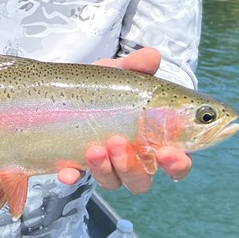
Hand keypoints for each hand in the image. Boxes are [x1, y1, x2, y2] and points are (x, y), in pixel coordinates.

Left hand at [56, 47, 192, 192]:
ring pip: (114, 181)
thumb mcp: (116, 74)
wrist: (61, 89)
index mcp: (152, 139)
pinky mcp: (75, 165)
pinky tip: (67, 171)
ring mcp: (103, 165)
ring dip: (106, 169)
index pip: (175, 161)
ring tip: (94, 148)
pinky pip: (76, 179)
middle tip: (118, 142)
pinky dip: (72, 176)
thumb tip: (153, 55)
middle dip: (133, 167)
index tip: (168, 152)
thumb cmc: (101, 86)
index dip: (177, 163)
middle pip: (143, 179)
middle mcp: (131, 158)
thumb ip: (135, 67)